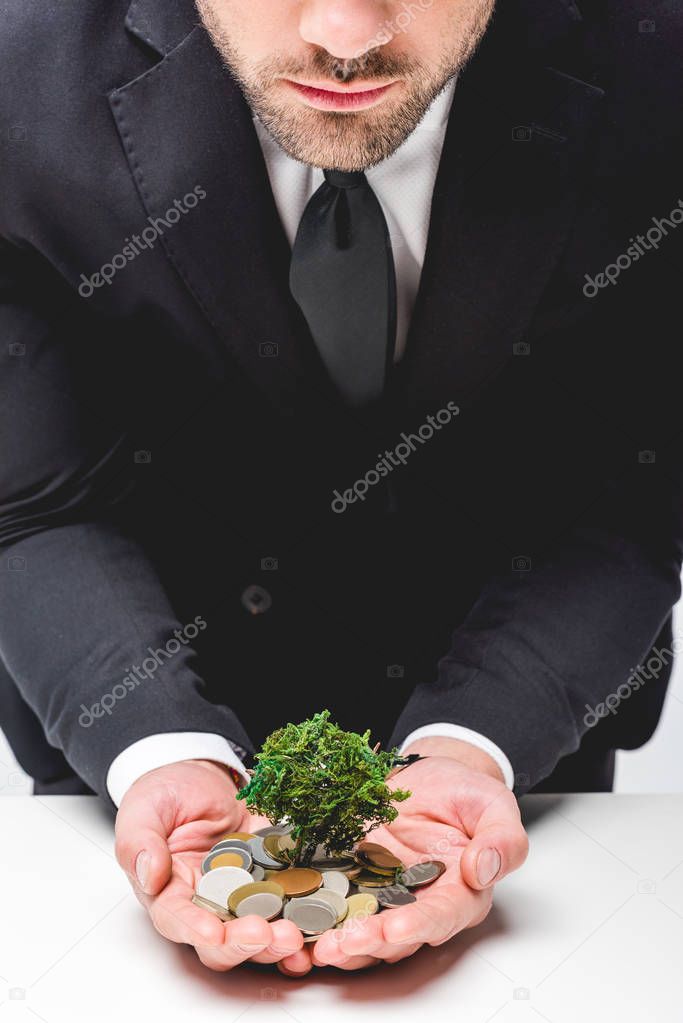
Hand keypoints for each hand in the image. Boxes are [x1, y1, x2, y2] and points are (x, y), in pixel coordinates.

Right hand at [115, 759, 306, 971]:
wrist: (204, 775)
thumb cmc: (166, 793)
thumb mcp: (144, 808)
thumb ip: (139, 841)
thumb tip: (148, 873)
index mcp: (170, 893)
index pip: (178, 921)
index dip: (196, 930)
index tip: (213, 932)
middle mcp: (208, 904)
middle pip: (222, 941)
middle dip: (245, 943)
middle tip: (268, 934)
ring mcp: (244, 895)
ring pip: (259, 934)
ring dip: (278, 943)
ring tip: (297, 938)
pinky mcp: (274, 881)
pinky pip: (291, 907)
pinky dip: (306, 922)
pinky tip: (321, 929)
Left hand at [299, 738, 527, 972]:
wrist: (430, 775)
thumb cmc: (465, 793)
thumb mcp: (494, 805)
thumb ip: (502, 840)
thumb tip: (483, 869)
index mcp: (459, 893)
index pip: (440, 917)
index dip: (416, 925)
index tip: (393, 928)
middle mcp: (418, 902)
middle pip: (394, 934)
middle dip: (365, 943)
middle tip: (337, 945)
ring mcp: (382, 893)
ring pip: (359, 927)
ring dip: (335, 939)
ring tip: (310, 945)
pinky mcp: (352, 876)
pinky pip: (332, 899)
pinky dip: (313, 912)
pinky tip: (291, 919)